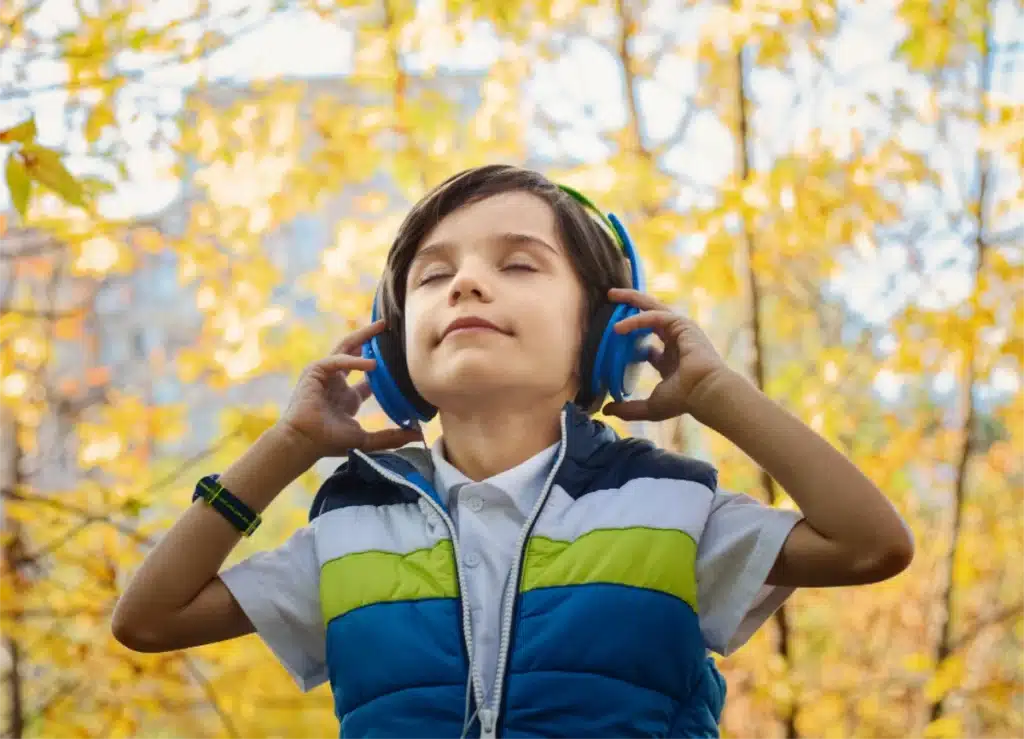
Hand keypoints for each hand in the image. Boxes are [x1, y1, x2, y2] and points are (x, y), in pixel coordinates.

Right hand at [277, 319, 423, 456]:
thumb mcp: (366, 439)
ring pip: (345, 347)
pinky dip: (353, 359)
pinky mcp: (315, 371)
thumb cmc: (328, 442)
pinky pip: (337, 359)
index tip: (402, 359)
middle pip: (356, 353)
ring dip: (362, 336)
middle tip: (389, 327)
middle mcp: (337, 382)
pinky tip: (371, 363)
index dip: (383, 368)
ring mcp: (326, 375)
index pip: (369, 378)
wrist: (304, 442)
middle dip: (371, 339)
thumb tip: (418, 435)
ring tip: (381, 327)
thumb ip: (391, 436)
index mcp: (348, 397)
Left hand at [601, 288, 731, 422]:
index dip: (630, 340)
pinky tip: (618, 328)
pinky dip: (636, 319)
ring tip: (612, 295)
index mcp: (670, 361)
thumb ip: (628, 409)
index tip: (612, 338)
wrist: (704, 392)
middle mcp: (675, 343)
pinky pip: (654, 316)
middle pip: (649, 317)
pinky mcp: (682, 324)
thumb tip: (606, 410)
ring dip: (632, 299)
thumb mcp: (651, 406)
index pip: (648, 346)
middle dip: (631, 307)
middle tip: (610, 298)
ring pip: (652, 307)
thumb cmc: (683, 400)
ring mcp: (680, 331)